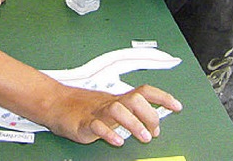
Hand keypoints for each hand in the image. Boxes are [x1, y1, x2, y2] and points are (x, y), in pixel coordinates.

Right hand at [49, 84, 181, 145]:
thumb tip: (152, 120)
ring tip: (143, 137)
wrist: (56, 103)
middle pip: (134, 99)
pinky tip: (117, 141)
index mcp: (118, 99)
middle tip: (154, 132)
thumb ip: (128, 112)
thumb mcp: (109, 107)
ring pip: (118, 110)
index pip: (143, 92)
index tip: (177, 105)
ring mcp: (97, 111)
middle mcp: (110, 103)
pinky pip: (97, 126)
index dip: (162, 97)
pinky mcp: (84, 123)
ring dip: (134, 123)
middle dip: (149, 114)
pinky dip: (108, 133)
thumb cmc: (84, 107)